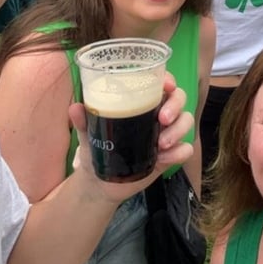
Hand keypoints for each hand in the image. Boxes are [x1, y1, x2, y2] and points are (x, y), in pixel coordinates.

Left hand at [68, 74, 193, 202]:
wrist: (100, 184)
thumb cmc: (98, 149)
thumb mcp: (89, 134)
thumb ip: (84, 121)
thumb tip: (75, 107)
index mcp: (142, 102)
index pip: (161, 83)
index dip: (168, 80)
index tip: (165, 85)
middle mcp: (158, 114)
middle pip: (180, 98)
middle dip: (176, 105)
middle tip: (163, 119)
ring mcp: (167, 134)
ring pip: (187, 121)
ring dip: (178, 130)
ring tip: (161, 144)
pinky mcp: (170, 156)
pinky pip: (185, 150)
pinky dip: (179, 152)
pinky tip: (164, 159)